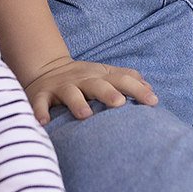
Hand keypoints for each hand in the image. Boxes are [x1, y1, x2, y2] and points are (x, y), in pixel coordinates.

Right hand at [21, 53, 157, 124]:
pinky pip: (39, 103)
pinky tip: (43, 123)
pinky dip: (39, 112)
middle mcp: (82, 80)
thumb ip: (127, 78)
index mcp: (100, 76)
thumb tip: (151, 89)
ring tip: (85, 115)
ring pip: (70, 93)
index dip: (138, 89)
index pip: (122, 79)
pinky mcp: (41, 95)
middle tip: (119, 103)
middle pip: (97, 85)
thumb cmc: (83, 77)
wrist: (45, 68)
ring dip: (77, 103)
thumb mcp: (105, 73)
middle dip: (108, 93)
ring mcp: (61, 87)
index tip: (153, 102)